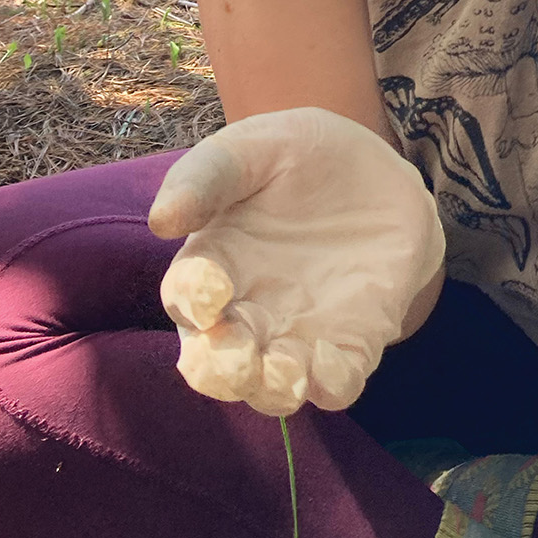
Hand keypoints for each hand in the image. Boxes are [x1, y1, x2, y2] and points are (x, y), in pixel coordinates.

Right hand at [149, 108, 445, 415]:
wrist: (375, 171)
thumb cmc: (294, 157)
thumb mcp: (253, 148)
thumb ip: (207, 177)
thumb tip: (162, 220)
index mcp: (211, 264)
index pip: (185, 296)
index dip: (191, 299)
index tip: (208, 290)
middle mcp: (246, 311)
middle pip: (217, 361)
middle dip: (221, 370)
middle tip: (236, 362)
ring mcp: (298, 333)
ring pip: (272, 386)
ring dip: (273, 388)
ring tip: (287, 374)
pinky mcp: (350, 342)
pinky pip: (337, 382)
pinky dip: (333, 383)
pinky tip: (335, 364)